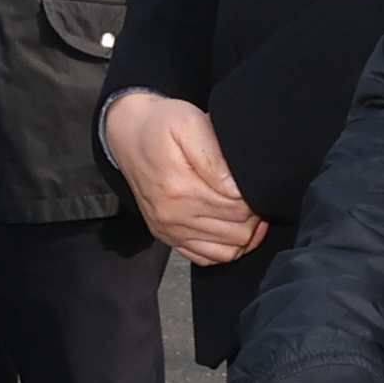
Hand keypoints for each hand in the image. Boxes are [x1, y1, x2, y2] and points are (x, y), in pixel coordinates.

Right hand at [106, 89, 268, 265]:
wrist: (128, 135)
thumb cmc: (161, 126)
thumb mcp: (190, 124)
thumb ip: (216, 158)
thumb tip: (238, 188)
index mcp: (180, 189)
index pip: (239, 209)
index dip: (256, 197)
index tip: (254, 182)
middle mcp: (172, 216)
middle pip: (237, 232)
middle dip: (254, 214)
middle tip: (254, 193)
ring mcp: (169, 231)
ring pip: (228, 251)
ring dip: (245, 232)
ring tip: (246, 208)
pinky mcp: (168, 237)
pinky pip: (208, 258)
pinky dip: (226, 247)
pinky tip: (230, 225)